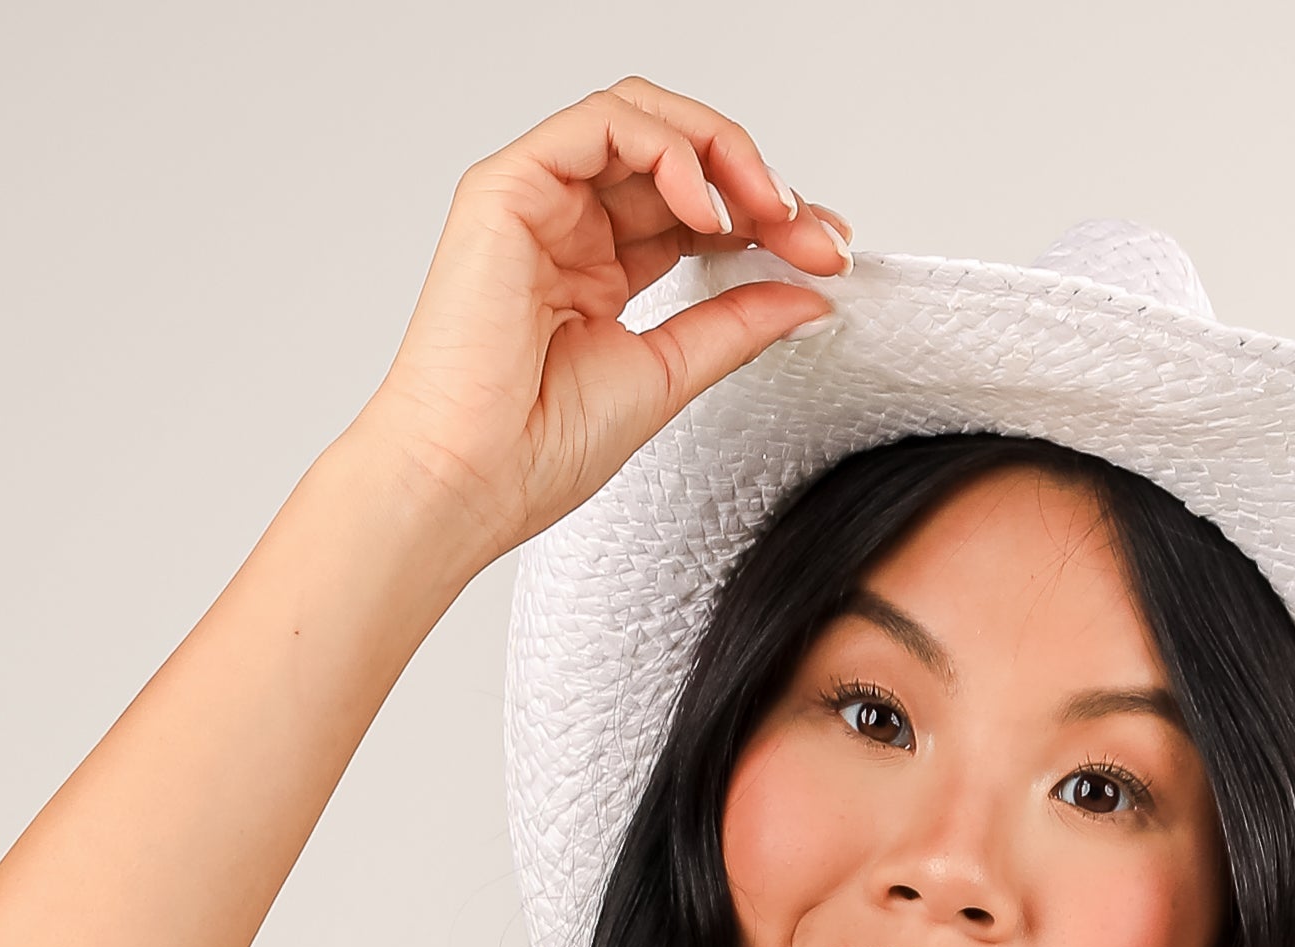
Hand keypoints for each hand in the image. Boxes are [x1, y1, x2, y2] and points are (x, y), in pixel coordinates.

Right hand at [365, 79, 848, 564]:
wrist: (467, 481)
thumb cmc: (534, 449)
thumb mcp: (668, 375)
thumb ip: (735, 326)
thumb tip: (809, 294)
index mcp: (599, 268)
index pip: (695, 209)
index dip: (766, 217)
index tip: (827, 253)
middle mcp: (568, 223)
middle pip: (678, 154)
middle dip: (757, 182)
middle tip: (813, 232)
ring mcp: (538, 198)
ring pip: (643, 119)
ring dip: (721, 151)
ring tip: (767, 211)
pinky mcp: (509, 185)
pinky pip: (602, 124)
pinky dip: (667, 149)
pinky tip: (706, 207)